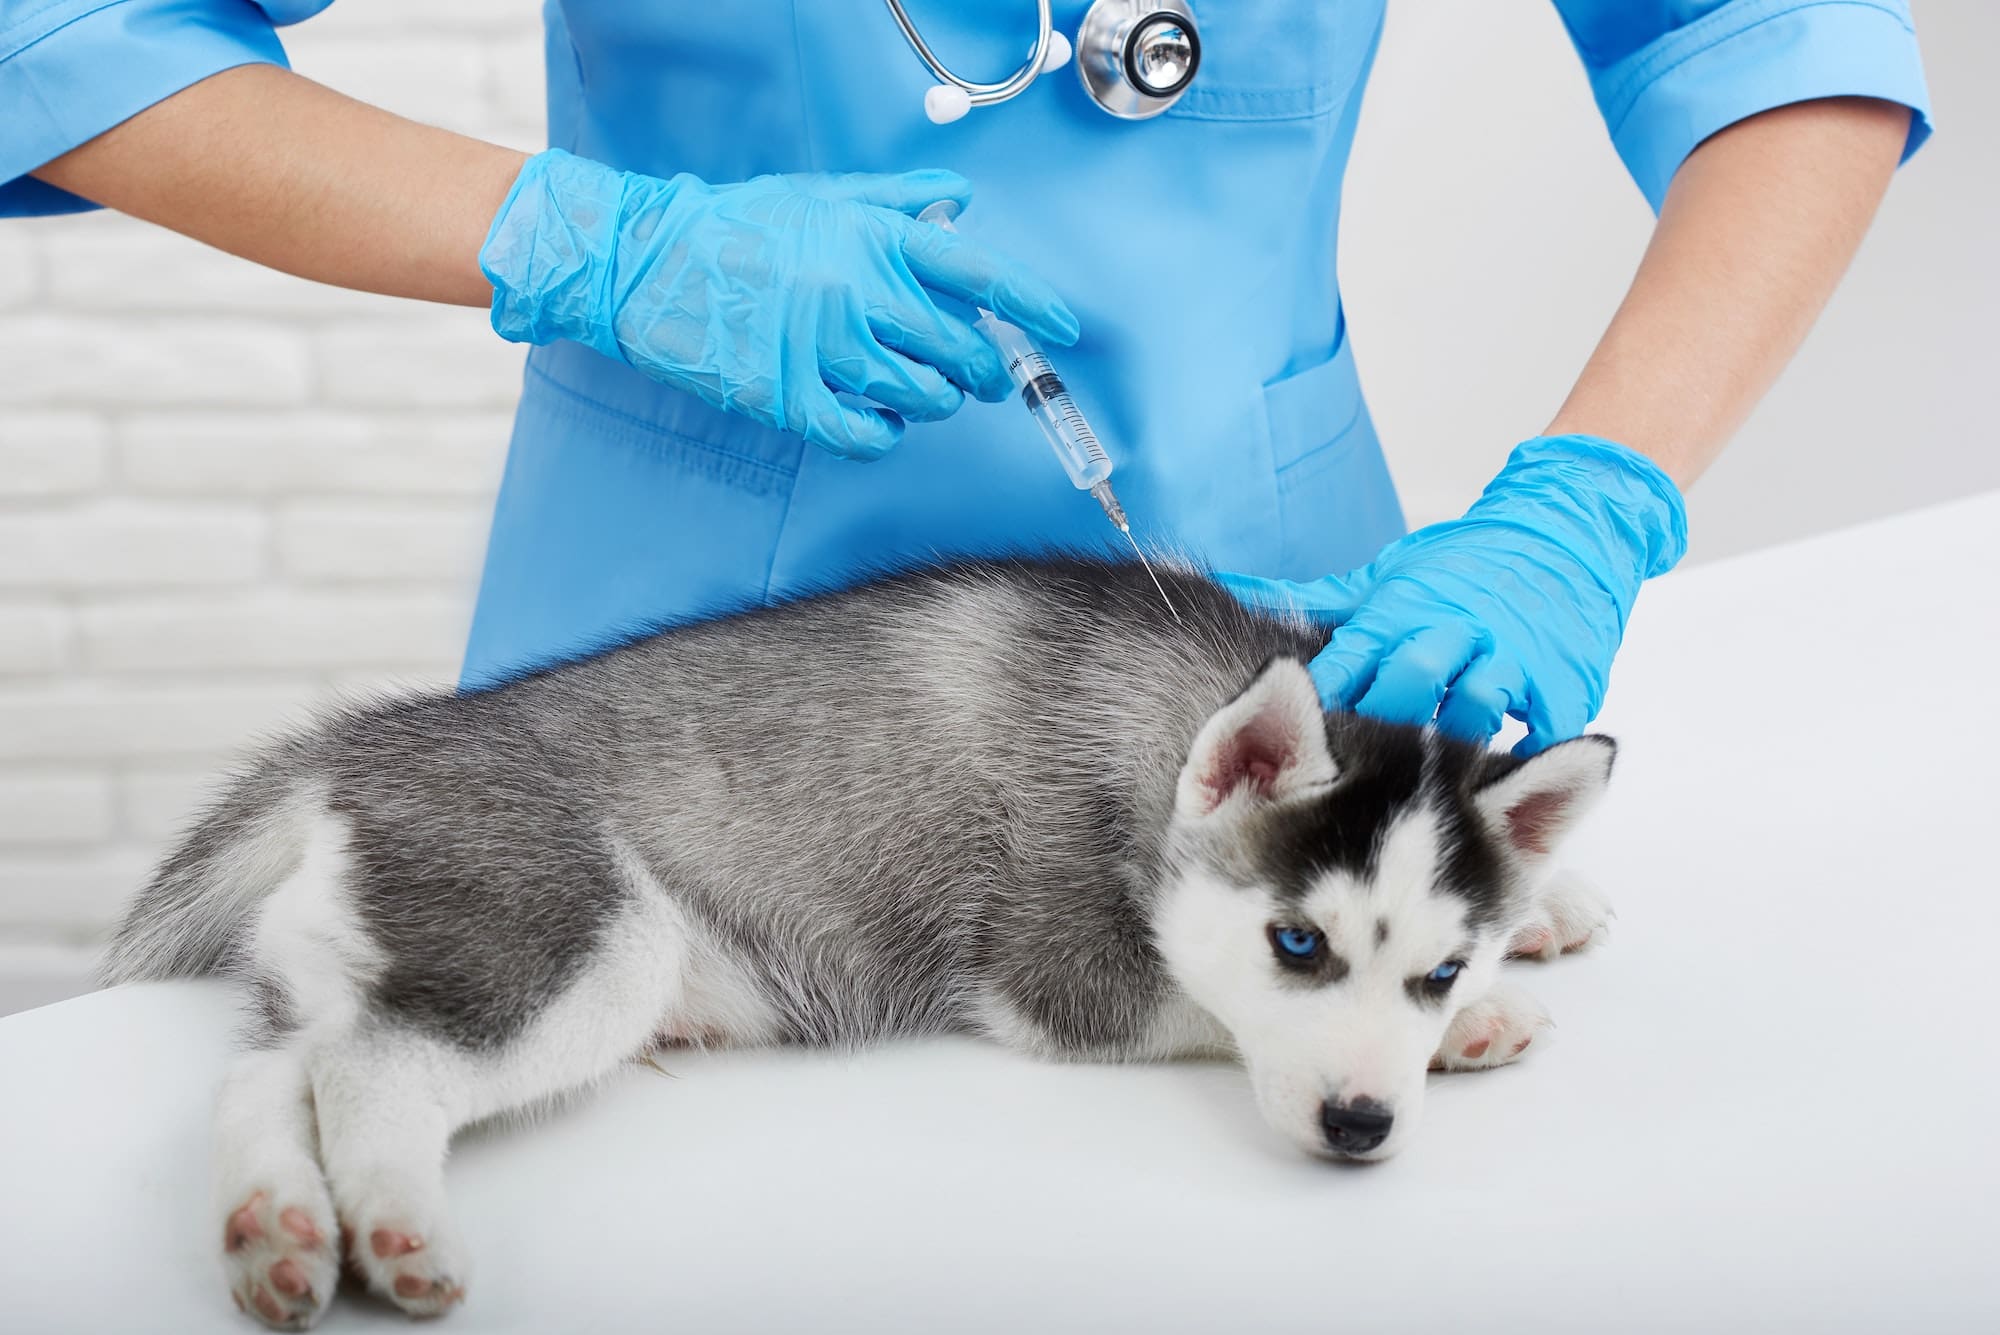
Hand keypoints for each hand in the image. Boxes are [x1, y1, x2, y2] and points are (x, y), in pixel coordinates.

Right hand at [479, 149, 1077, 459]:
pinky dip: (885, 436)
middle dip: (982, 370)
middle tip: (974, 375)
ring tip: (914, 391)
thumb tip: (961, 200)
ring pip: (925, 399)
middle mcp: (860, 292)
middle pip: (962, 349)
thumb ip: (895, 200)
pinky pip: (869, 437)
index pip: (979, 274)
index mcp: (873, 237)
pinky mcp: (790, 398)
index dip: (1032, 305)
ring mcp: (825, 349)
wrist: (645, 262)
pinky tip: (875, 420)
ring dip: (934, 402)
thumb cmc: (734, 226)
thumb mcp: (820, 195)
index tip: (1064, 331)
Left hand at [1216, 435, 1686, 753]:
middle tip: (1357, 778)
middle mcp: (1452, 630)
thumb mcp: (1384, 574)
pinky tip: (1501, 788)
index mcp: (1401, 609)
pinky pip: (1540, 733)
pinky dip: (1523, 760)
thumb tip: (1235, 591)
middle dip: (1382, 724)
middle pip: (1408, 684)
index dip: (1323, 703)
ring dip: (1450, 745)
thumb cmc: (1460, 565)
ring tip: (1429, 783)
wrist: (1562, 530)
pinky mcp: (1561, 683)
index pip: (1350, 663)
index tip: (1299, 737)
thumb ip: (1311, 599)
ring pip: (1473, 711)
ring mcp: (1510, 657)